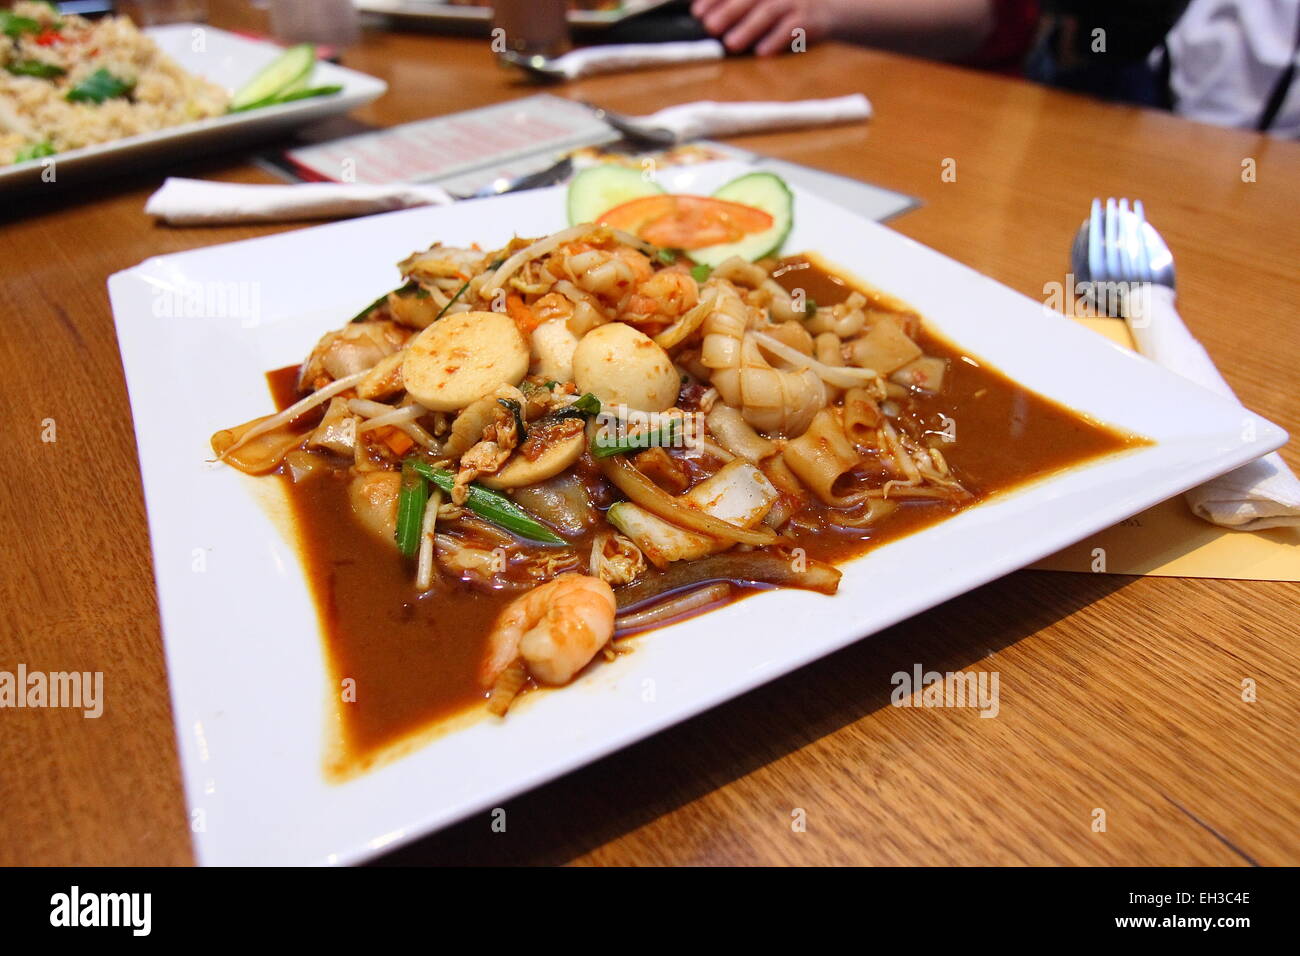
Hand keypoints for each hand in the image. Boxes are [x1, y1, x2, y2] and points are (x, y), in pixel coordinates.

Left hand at [691, 0, 835, 56]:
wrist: (833, 11)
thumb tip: (706, 20)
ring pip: (769, 12)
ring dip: (748, 28)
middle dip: (728, 11)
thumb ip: (740, 8)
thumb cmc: (788, 10)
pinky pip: (792, 29)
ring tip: (731, 44)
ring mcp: (794, 2)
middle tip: (710, 27)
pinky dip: (776, 40)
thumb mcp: (764, 3)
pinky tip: (762, 53)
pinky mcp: (810, 20)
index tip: (697, 13)